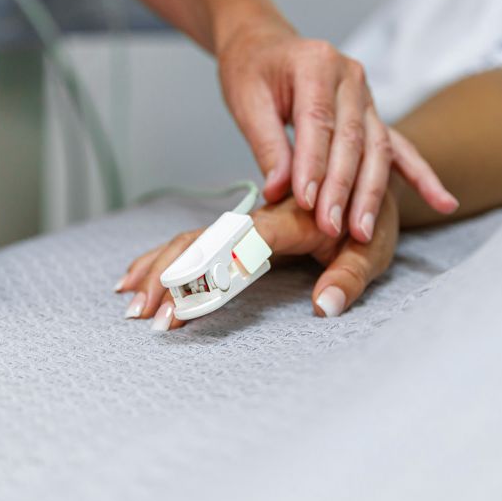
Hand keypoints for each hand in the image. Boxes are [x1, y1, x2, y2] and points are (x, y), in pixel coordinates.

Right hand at [115, 192, 399, 329]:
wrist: (371, 187)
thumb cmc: (371, 223)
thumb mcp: (373, 252)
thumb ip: (349, 279)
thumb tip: (323, 307)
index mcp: (290, 218)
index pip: (236, 247)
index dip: (203, 274)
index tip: (176, 306)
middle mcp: (261, 217)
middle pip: (203, 243)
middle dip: (168, 277)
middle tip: (141, 313)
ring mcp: (248, 226)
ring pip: (194, 242)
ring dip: (159, 269)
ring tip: (128, 300)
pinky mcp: (242, 235)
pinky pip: (198, 244)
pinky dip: (165, 259)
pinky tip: (135, 275)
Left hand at [216, 29, 456, 242]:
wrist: (264, 43)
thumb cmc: (252, 69)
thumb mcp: (246, 100)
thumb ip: (266, 144)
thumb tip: (279, 190)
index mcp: (316, 63)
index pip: (318, 122)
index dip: (314, 165)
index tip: (307, 203)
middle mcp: (350, 76)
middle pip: (352, 139)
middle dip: (343, 188)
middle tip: (330, 228)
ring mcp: (367, 95)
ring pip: (376, 148)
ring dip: (371, 193)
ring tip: (363, 232)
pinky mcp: (373, 114)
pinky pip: (399, 146)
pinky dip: (421, 176)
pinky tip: (443, 202)